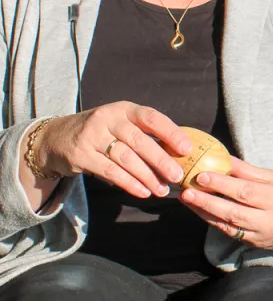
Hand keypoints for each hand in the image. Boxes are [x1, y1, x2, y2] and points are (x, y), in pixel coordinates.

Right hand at [33, 102, 191, 197]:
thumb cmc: (102, 131)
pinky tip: (143, 191)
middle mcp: (108, 119)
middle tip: (178, 176)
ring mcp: (92, 136)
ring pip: (126, 158)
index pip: (151, 117)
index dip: (171, 132)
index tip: (187, 149)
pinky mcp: (81, 155)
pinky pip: (110, 172)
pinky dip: (129, 183)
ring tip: (162, 189)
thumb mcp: (121, 123)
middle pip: (139, 141)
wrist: (57, 138)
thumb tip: (178, 153)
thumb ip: (144, 134)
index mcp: (124, 109)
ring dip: (147, 176)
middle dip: (161, 160)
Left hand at [179, 157, 272, 253]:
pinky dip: (214, 222)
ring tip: (187, 200)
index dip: (223, 184)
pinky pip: (230, 233)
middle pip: (233, 212)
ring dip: (205, 213)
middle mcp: (267, 221)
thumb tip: (223, 158)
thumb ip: (249, 171)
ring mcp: (259, 235)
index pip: (246, 192)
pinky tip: (200, 212)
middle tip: (187, 190)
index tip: (202, 175)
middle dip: (207, 201)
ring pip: (228, 225)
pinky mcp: (253, 244)